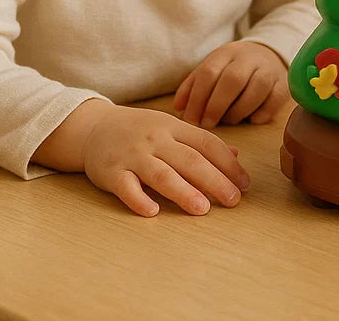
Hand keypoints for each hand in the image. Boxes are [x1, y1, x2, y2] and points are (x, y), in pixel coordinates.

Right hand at [82, 104, 250, 217]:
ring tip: (203, 209)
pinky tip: (153, 212)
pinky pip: (126, 186)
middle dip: (214, 180)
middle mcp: (156, 139)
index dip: (228, 164)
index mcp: (174, 127)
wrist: (94, 127)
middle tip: (233, 200)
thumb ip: (201, 142)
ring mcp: (133, 155)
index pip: (207, 143)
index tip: (244, 184)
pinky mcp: (110, 172)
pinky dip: (139, 199)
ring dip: (183, 192)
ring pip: (161, 174)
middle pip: (190, 160)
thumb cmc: (141, 131)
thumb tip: (235, 155)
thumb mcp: (172, 128)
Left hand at [174, 40, 287, 128]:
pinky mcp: (283, 85)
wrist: (268, 54)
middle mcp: (250, 58)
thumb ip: (193, 86)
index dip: (197, 98)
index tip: (191, 119)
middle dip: (216, 106)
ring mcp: (269, 70)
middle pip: (232, 80)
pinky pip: (273, 101)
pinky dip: (260, 114)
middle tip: (208, 124)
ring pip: (256, 89)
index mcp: (227, 52)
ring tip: (229, 120)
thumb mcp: (211, 68)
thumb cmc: (232, 68)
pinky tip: (251, 118)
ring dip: (238, 111)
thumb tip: (178, 108)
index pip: (209, 73)